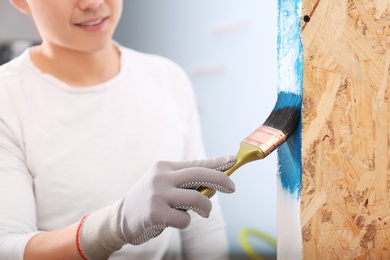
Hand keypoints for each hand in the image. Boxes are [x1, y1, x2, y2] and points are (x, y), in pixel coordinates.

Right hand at [77, 155, 235, 259]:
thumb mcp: (164, 185)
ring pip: (196, 199)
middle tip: (232, 187)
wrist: (120, 218)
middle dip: (220, 180)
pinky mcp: (155, 213)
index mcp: (164, 167)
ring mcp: (157, 194)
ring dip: (206, 208)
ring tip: (204, 212)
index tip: (232, 160)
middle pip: (199, 175)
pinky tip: (175, 221)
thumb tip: (215, 187)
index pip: (195, 163)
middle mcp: (161, 177)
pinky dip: (185, 222)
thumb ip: (186, 184)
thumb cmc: (150, 200)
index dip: (216, 162)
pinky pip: (184, 219)